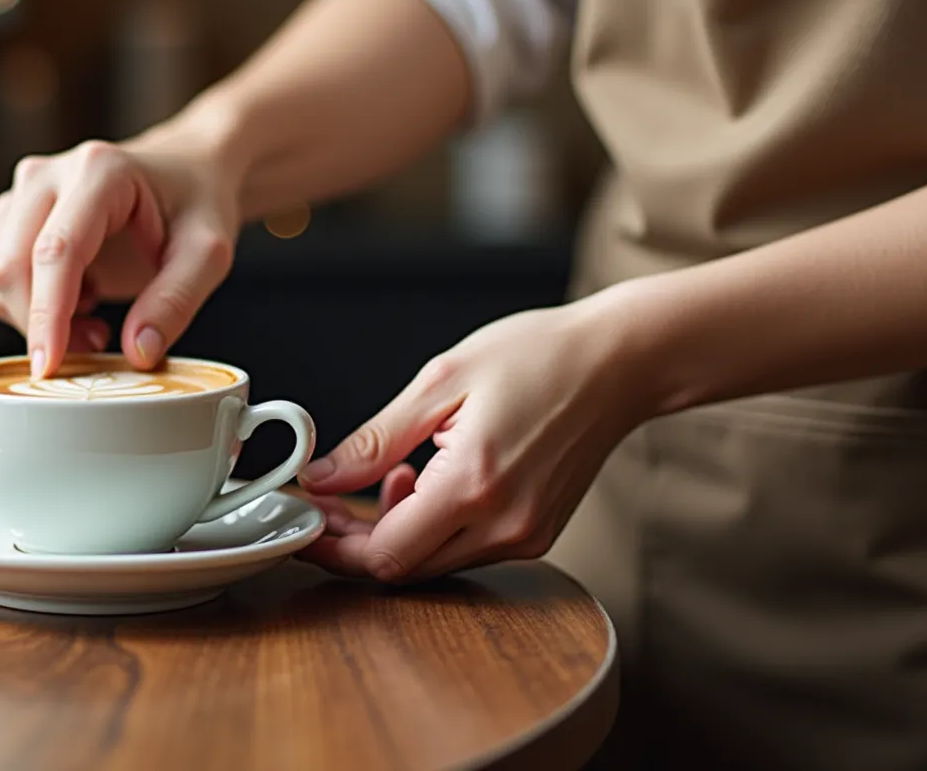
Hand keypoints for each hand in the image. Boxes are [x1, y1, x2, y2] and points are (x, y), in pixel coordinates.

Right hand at [0, 137, 241, 376]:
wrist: (187, 171)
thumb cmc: (198, 204)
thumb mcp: (209, 254)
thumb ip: (175, 301)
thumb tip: (137, 353)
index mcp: (99, 172)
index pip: (56, 251)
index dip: (47, 314)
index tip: (50, 367)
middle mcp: (48, 175)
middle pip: (12, 265)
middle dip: (43, 324)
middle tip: (101, 342)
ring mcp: (25, 193)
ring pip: (1, 276)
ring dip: (39, 318)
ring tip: (97, 323)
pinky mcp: (15, 216)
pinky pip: (3, 278)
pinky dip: (34, 308)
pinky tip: (81, 302)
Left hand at [296, 291, 652, 581]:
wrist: (618, 362)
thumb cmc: (538, 356)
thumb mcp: (440, 381)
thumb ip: (375, 440)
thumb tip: (323, 478)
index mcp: (475, 485)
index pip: (385, 555)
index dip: (335, 544)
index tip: (308, 518)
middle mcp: (505, 525)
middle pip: (405, 569)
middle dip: (357, 540)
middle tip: (332, 499)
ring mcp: (526, 535)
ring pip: (434, 563)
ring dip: (397, 531)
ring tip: (395, 472)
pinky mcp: (538, 534)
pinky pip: (466, 550)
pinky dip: (434, 527)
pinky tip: (431, 480)